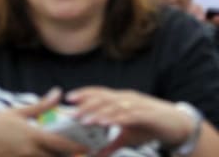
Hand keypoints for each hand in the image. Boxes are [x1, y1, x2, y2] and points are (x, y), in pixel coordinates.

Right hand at [0, 90, 83, 156]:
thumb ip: (40, 105)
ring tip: (63, 153)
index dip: (77, 147)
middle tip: (81, 152)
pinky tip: (45, 155)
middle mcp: (30, 153)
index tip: (89, 147)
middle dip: (70, 156)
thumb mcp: (16, 111)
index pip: (61, 144)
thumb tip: (58, 93)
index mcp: (32, 136)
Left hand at [67, 87, 197, 151]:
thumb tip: (98, 154)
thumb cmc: (150, 126)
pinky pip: (127, 116)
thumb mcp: (128, 136)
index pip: (99, 93)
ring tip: (84, 120)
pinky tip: (105, 123)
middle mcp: (126, 99)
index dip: (84, 94)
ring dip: (97, 113)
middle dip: (85, 105)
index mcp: (120, 100)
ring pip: (112, 106)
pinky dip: (115, 119)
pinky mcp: (145, 114)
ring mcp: (135, 105)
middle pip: (102, 99)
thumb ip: (112, 144)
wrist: (176, 124)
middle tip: (71, 112)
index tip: (68, 98)